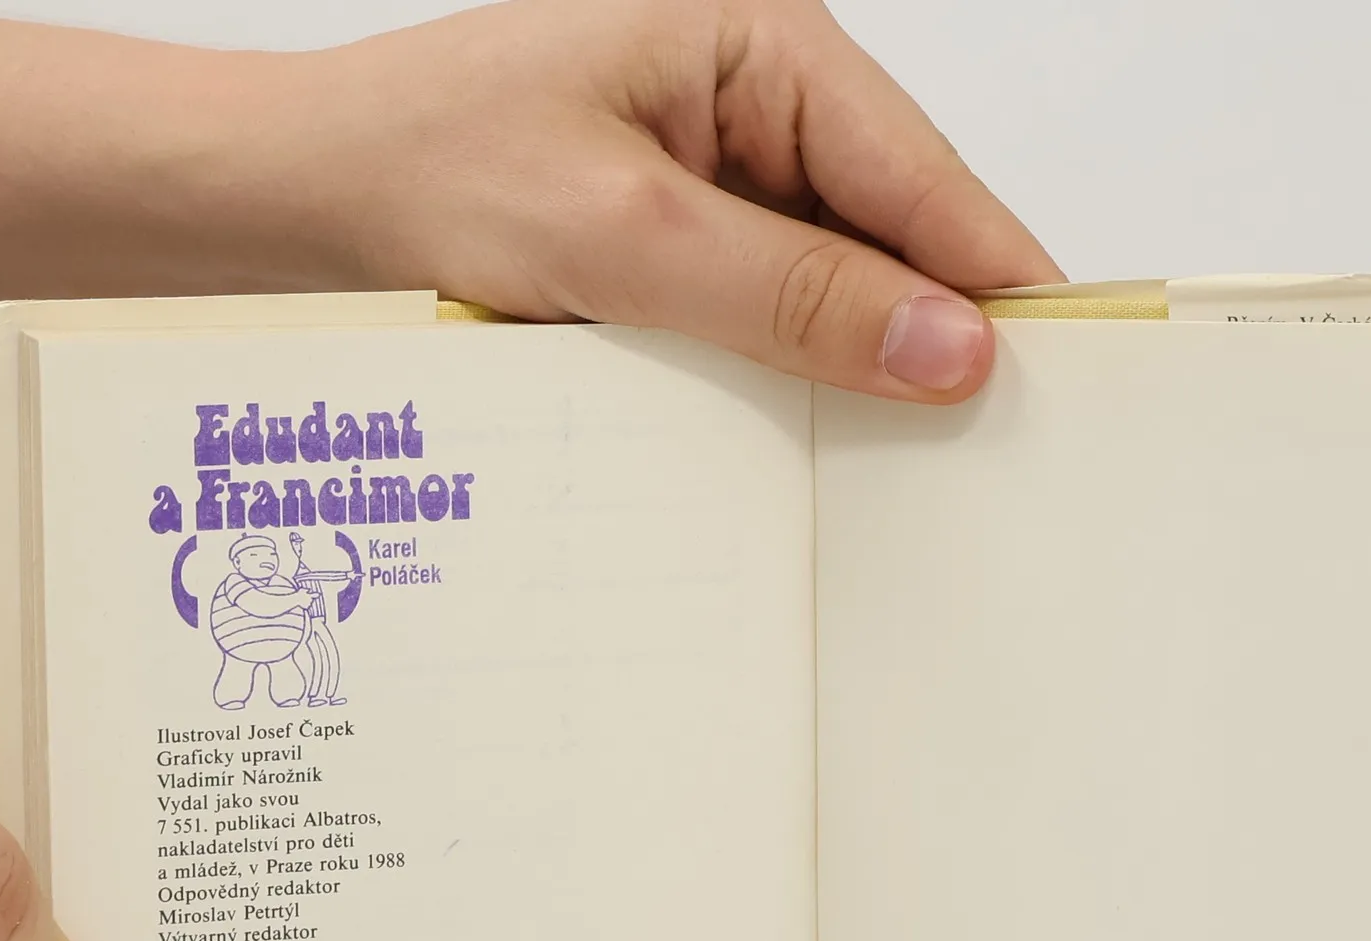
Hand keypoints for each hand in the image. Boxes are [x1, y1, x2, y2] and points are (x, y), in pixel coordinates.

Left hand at [316, 0, 1063, 400]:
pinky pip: (779, 312)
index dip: (996, 280)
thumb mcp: (623, 236)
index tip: (1064, 375)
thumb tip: (948, 347)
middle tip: (984, 453)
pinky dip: (796, 374)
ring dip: (858, 366)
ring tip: (901, 467)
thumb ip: (792, 294)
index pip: (922, 175)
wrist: (306, 202)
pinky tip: (809, 440)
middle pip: (898, 232)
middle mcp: (758, 97)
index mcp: (761, 41)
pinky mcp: (692, 238)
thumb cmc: (429, 165)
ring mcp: (726, 171)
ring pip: (843, 282)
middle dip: (931, 334)